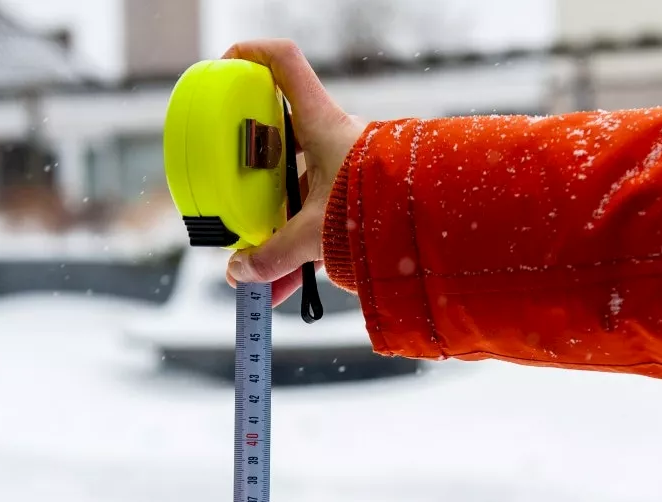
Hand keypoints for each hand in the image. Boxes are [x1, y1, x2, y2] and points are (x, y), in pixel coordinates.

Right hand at [221, 39, 366, 304]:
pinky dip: (303, 249)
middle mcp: (333, 138)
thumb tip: (242, 272)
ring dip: (280, 230)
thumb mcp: (314, 231)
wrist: (435, 225)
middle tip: (236, 205)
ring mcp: (346, 168)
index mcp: (319, 124)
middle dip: (256, 179)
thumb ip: (275, 253)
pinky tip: (289, 287)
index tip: (227, 67)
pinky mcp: (360, 199)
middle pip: (282, 141)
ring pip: (302, 191)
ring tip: (261, 274)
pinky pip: (322, 219)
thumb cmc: (379, 208)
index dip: (251, 55)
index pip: (283, 64)